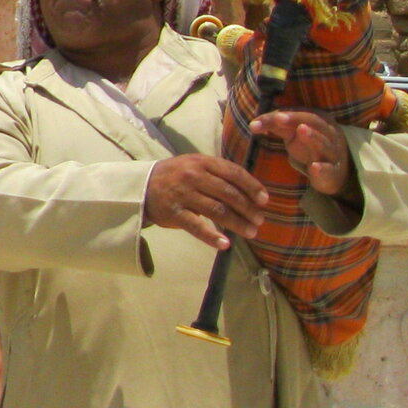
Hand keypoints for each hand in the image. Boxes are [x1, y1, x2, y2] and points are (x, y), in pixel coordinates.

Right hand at [143, 152, 265, 249]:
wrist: (142, 185)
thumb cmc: (177, 175)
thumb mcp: (196, 165)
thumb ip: (220, 173)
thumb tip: (252, 192)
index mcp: (202, 162)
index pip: (234, 173)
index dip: (252, 187)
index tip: (265, 201)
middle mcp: (193, 176)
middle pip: (229, 194)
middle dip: (248, 209)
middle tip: (260, 220)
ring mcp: (183, 194)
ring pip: (217, 211)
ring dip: (237, 224)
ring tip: (251, 232)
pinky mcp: (174, 213)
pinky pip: (197, 227)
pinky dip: (212, 237)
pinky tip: (225, 245)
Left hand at [251, 106, 354, 199]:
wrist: (333, 171)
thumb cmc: (308, 146)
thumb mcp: (292, 133)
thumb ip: (275, 125)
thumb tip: (253, 124)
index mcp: (318, 120)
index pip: (301, 114)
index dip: (285, 114)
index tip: (270, 117)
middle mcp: (328, 134)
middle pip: (314, 123)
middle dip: (296, 119)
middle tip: (279, 117)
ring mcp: (332, 153)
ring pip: (324, 143)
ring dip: (312, 137)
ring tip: (301, 130)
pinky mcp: (332, 173)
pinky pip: (329, 170)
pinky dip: (322, 169)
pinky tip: (314, 167)